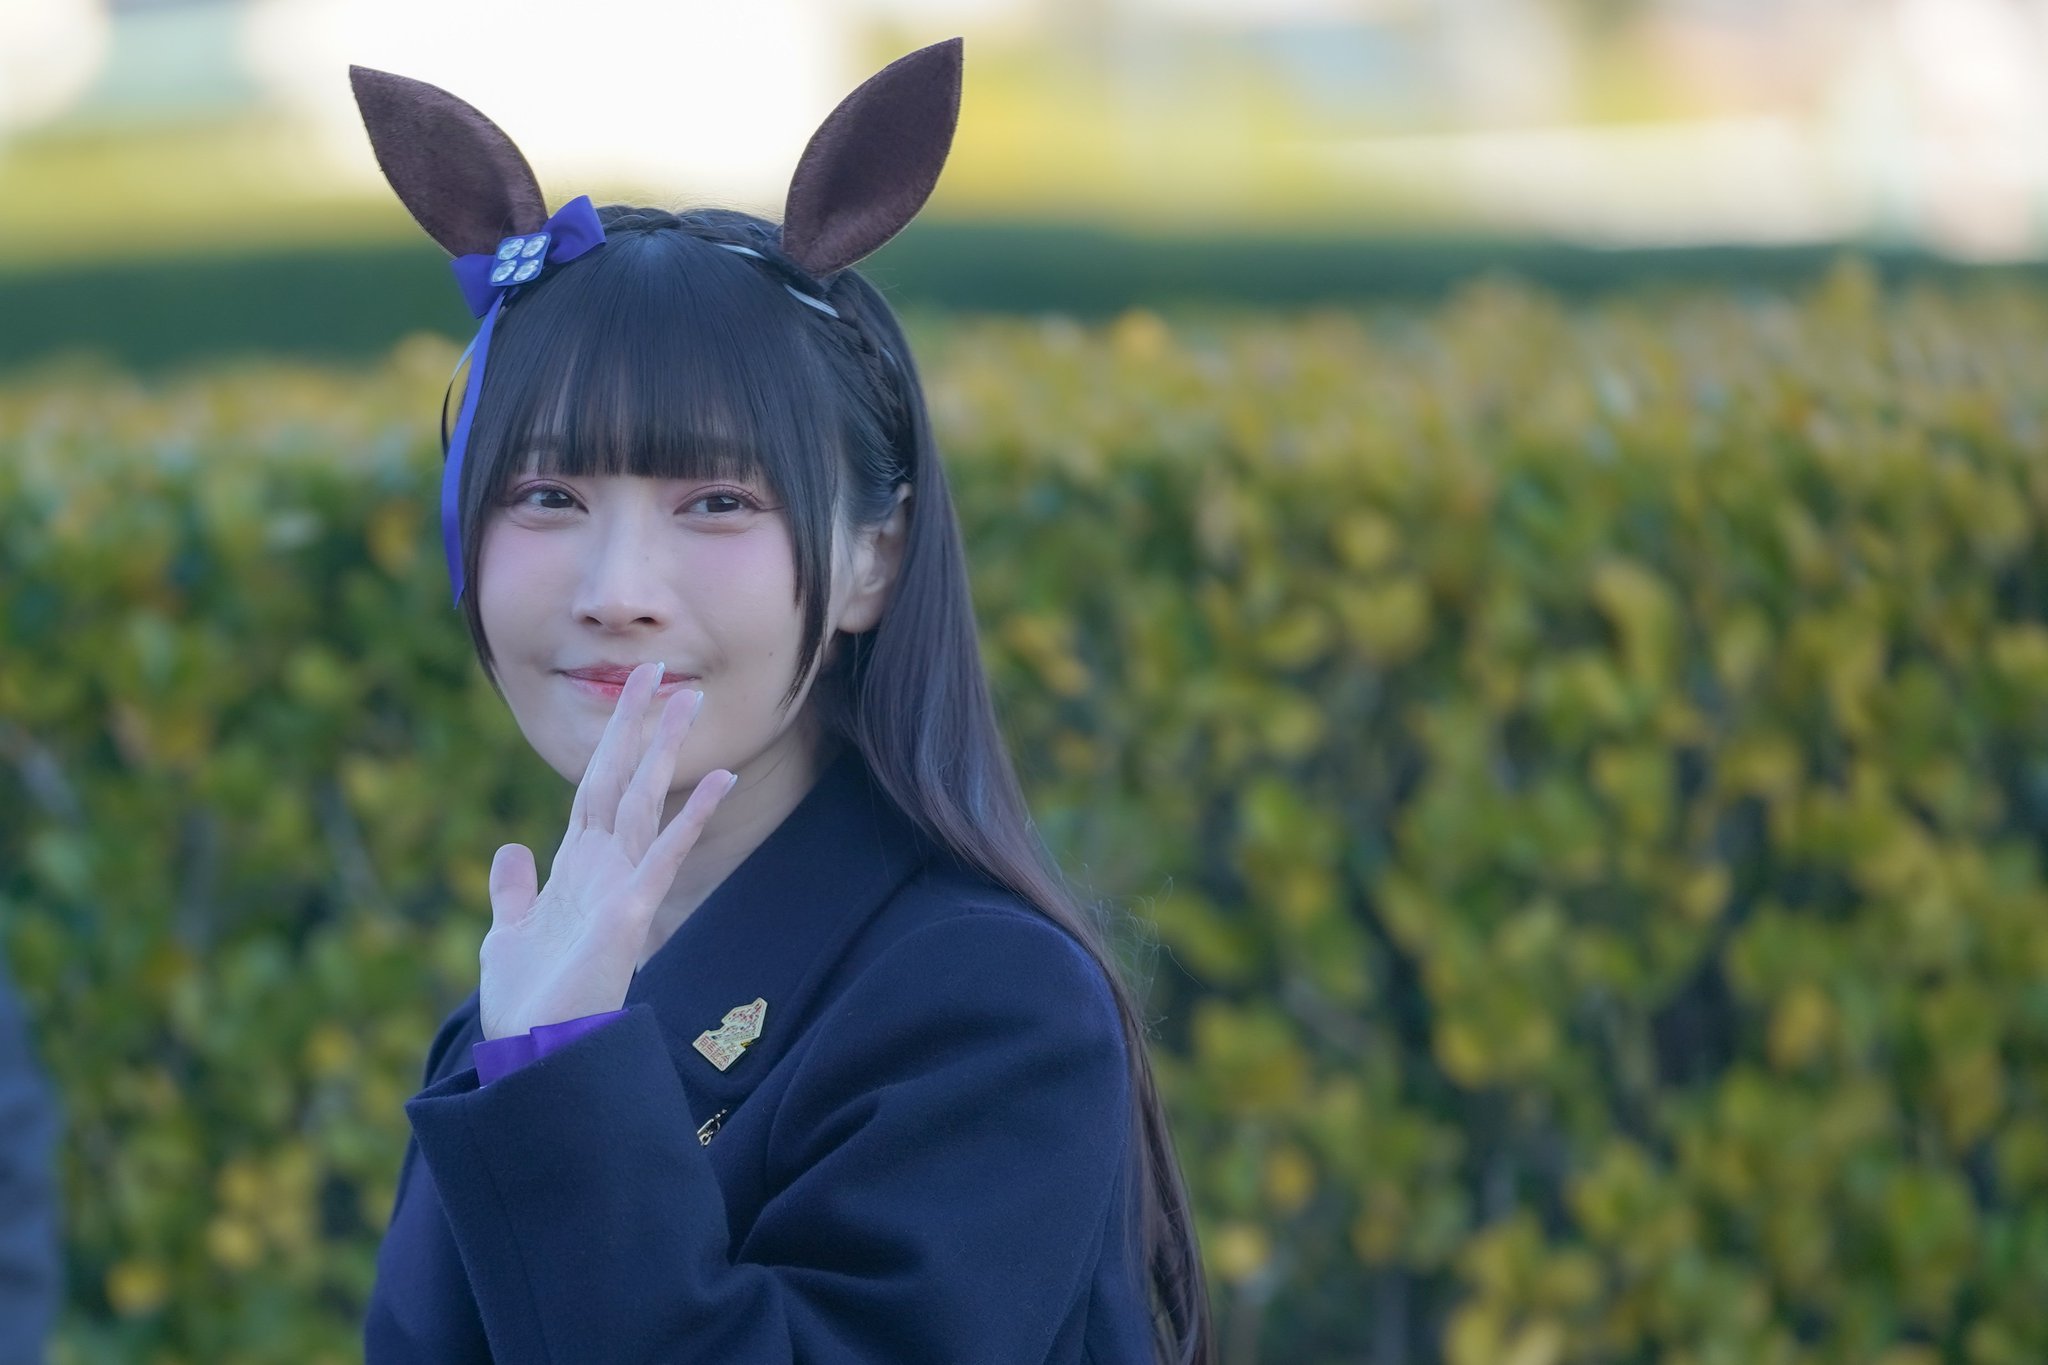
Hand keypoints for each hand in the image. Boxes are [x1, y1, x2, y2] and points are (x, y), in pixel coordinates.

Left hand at [478, 661, 734, 1040]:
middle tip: (660, 670)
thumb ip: (513, 891)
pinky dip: (689, 815)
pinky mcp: (629, 913)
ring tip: (689, 699)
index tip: (630, 695)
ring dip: (665, 751)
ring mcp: (619, 887)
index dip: (611, 742)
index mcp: (574, 869)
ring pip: (645, 802)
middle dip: (639, 726)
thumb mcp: (507, 935)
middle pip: (622, 781)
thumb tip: (510, 850)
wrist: (534, 1057)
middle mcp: (601, 869)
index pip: (595, 790)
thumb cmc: (526, 1007)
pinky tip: (716, 778)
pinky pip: (663, 854)